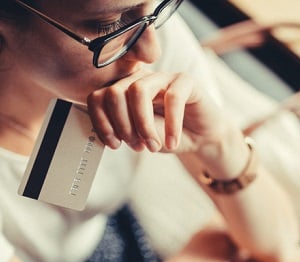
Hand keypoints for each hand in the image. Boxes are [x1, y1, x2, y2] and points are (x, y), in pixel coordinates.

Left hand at [85, 69, 233, 153]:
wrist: (201, 138)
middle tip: (137, 146)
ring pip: (138, 90)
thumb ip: (125, 131)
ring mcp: (161, 77)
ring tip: (153, 145)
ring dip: (143, 124)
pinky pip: (172, 97)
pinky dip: (171, 125)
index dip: (101, 122)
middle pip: (114, 93)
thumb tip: (109, 133)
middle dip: (123, 125)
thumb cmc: (168, 135)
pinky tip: (172, 142)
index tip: (114, 144)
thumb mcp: (140, 137)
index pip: (97, 97)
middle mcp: (139, 79)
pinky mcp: (185, 80)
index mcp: (122, 92)